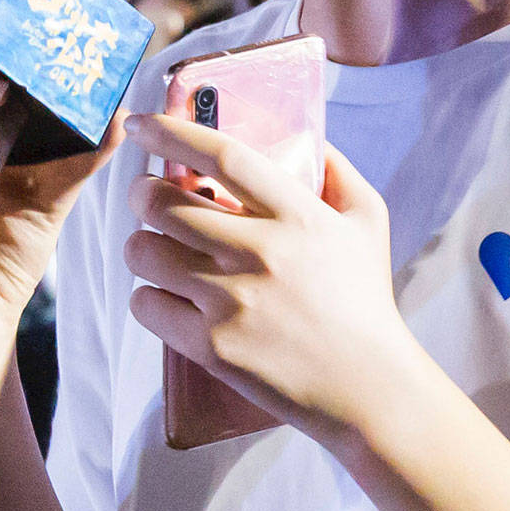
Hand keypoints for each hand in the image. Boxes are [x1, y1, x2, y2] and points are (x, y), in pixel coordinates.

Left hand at [123, 116, 421, 441]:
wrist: (367, 388)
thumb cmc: (364, 301)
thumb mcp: (367, 222)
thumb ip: (337, 172)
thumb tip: (306, 137)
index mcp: (297, 215)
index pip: (221, 156)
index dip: (172, 132)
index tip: (142, 123)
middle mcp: (260, 252)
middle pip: (162, 203)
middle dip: (142, 194)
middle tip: (146, 197)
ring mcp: (231, 301)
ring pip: (143, 252)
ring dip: (142, 246)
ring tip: (158, 251)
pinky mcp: (211, 345)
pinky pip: (145, 304)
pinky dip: (149, 298)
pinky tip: (169, 298)